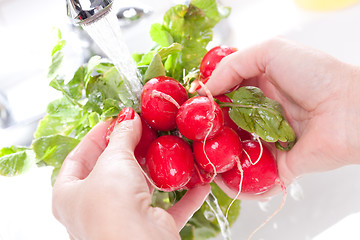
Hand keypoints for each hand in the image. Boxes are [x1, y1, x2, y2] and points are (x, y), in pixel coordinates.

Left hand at [52, 114, 209, 239]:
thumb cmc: (111, 203)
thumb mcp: (113, 160)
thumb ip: (121, 136)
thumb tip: (129, 118)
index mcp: (69, 194)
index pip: (78, 156)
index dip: (96, 135)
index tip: (115, 120)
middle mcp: (93, 209)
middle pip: (112, 170)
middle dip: (130, 149)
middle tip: (144, 129)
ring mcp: (121, 219)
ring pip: (140, 188)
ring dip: (158, 171)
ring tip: (169, 149)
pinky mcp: (148, 228)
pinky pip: (168, 208)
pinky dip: (184, 196)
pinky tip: (197, 183)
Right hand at [201, 37, 359, 197]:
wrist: (351, 109)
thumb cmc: (316, 75)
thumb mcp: (271, 52)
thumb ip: (233, 65)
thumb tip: (206, 89)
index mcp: (260, 87)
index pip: (225, 95)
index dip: (207, 101)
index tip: (191, 108)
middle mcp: (263, 114)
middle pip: (227, 125)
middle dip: (208, 131)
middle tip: (192, 135)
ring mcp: (270, 140)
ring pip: (237, 151)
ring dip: (218, 157)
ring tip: (200, 159)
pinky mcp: (280, 164)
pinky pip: (256, 176)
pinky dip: (239, 184)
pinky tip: (221, 182)